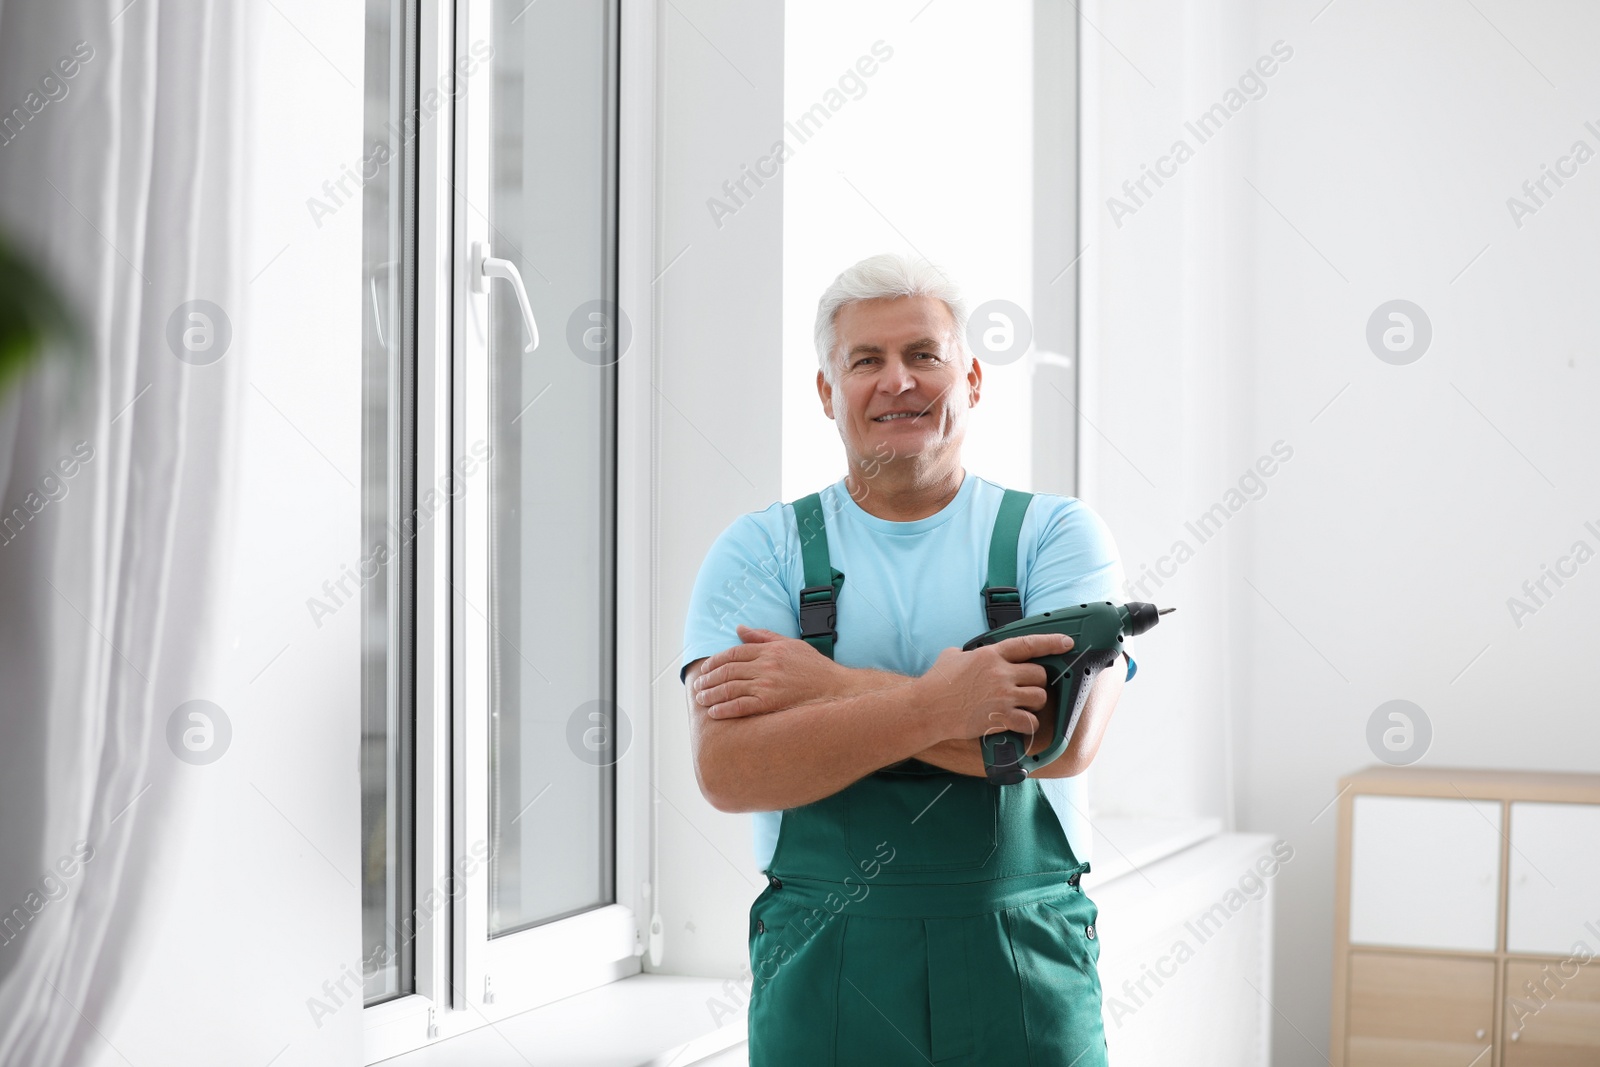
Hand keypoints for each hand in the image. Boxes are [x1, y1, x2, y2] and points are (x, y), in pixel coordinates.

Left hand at [693, 625, 842, 718]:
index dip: (715, 661)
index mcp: (769, 650)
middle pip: (727, 670)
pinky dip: (724, 709)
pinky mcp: (770, 703)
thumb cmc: (814, 667)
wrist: (835, 688)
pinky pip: (740, 706)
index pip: (733, 653)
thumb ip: (763, 636)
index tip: (705, 668)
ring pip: (729, 688)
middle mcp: (766, 666)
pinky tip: (714, 712)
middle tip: (697, 685)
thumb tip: (739, 628)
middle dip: (708, 678)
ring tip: (700, 698)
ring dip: (711, 694)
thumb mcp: (790, 644)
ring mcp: (767, 685)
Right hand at [914, 633, 1074, 743]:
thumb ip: (970, 653)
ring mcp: (1002, 695)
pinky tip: (1019, 724)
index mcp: (990, 654)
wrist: (927, 708)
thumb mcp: (952, 656)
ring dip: (1034, 703)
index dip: (1052, 642)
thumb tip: (972, 655)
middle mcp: (1000, 673)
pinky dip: (1028, 724)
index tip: (1067, 643)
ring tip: (1021, 706)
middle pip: (1039, 674)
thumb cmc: (936, 683)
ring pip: (1039, 697)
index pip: (1029, 644)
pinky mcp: (1000, 717)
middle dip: (1037, 682)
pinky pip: (1030, 721)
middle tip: (1026, 688)